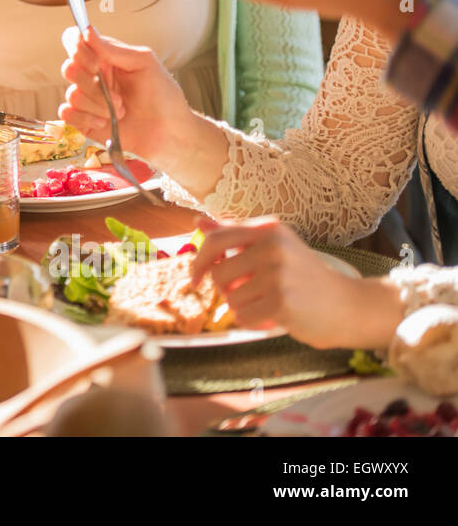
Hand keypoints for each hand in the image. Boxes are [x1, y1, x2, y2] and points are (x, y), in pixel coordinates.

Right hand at [57, 25, 193, 163]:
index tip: (96, 63)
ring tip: (120, 110)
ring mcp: (87, 99)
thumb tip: (86, 31)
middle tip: (116, 93)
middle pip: (69, 68)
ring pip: (72, 94)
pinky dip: (86, 118)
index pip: (74, 41)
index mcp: (105, 57)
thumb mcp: (144, 62)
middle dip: (92, 83)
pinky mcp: (83, 121)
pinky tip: (105, 122)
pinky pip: (67, 114)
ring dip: (98, 105)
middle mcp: (93, 76)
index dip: (76, 48)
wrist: (170, 132)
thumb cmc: (163, 96)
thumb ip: (113, 48)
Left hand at [190, 216, 403, 349]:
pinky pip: (243, 317)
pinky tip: (274, 317)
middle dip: (227, 290)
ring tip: (269, 302)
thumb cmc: (304, 276)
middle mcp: (272, 246)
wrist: (348, 305)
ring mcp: (278, 274)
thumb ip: (234, 235)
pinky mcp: (282, 302)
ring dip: (244, 307)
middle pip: (218, 275)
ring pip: (230, 299)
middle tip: (251, 293)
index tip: (196, 278)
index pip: (215, 240)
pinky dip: (254, 322)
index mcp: (268, 229)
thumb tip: (198, 222)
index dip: (199, 261)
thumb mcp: (272, 246)